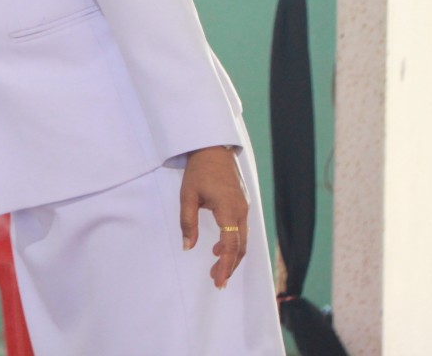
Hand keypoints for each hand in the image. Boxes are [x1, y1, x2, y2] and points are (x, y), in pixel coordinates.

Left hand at [179, 145, 248, 288]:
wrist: (213, 149)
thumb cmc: (199, 171)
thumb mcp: (187, 196)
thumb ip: (188, 222)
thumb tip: (188, 247)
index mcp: (228, 210)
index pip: (231, 245)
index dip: (225, 265)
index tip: (217, 280)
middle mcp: (241, 212)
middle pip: (240, 247)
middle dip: (229, 266)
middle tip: (217, 282)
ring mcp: (244, 208)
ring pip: (242, 240)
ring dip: (231, 257)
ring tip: (217, 270)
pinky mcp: (242, 205)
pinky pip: (241, 230)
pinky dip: (233, 244)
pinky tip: (218, 248)